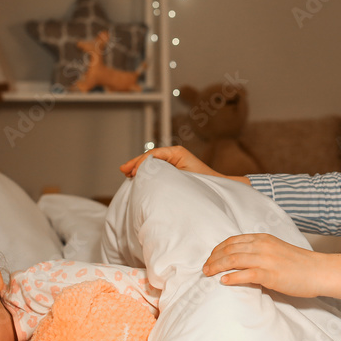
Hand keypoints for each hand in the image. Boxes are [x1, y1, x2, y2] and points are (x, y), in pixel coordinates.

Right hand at [120, 146, 250, 184]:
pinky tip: (138, 177)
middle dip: (136, 164)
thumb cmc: (203, 183)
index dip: (141, 163)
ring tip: (126, 173)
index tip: (131, 172)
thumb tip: (147, 172)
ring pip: (152, 162)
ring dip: (140, 168)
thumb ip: (164, 172)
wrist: (218, 188)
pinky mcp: (174, 168)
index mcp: (176, 152)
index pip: (153, 155)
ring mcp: (174, 160)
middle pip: (150, 157)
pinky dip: (147, 172)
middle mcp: (174, 154)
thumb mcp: (182, 177)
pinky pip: (157, 168)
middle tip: (123, 170)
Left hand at [204, 234, 340, 307]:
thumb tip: (243, 261)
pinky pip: (245, 275)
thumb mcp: (277, 251)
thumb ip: (261, 252)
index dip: (218, 248)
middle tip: (204, 267)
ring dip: (217, 267)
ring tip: (208, 273)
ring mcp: (266, 260)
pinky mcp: (270, 275)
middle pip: (230, 249)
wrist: (319, 271)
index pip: (234, 240)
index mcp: (264, 238)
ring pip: (234, 260)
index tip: (211, 257)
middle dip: (214, 258)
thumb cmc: (300, 264)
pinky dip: (232, 278)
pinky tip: (223, 282)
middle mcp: (263, 246)